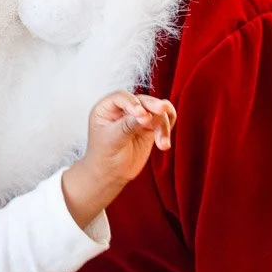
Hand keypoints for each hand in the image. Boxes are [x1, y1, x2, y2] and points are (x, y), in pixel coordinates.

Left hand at [62, 92, 176, 227]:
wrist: (111, 174)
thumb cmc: (104, 156)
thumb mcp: (112, 140)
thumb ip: (128, 126)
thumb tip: (145, 115)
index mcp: (106, 108)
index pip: (122, 97)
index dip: (133, 102)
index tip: (141, 113)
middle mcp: (123, 109)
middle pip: (142, 100)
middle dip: (153, 106)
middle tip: (163, 110)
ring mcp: (138, 117)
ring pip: (157, 110)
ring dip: (163, 124)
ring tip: (163, 144)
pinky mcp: (150, 126)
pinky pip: (163, 121)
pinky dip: (167, 129)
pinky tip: (164, 144)